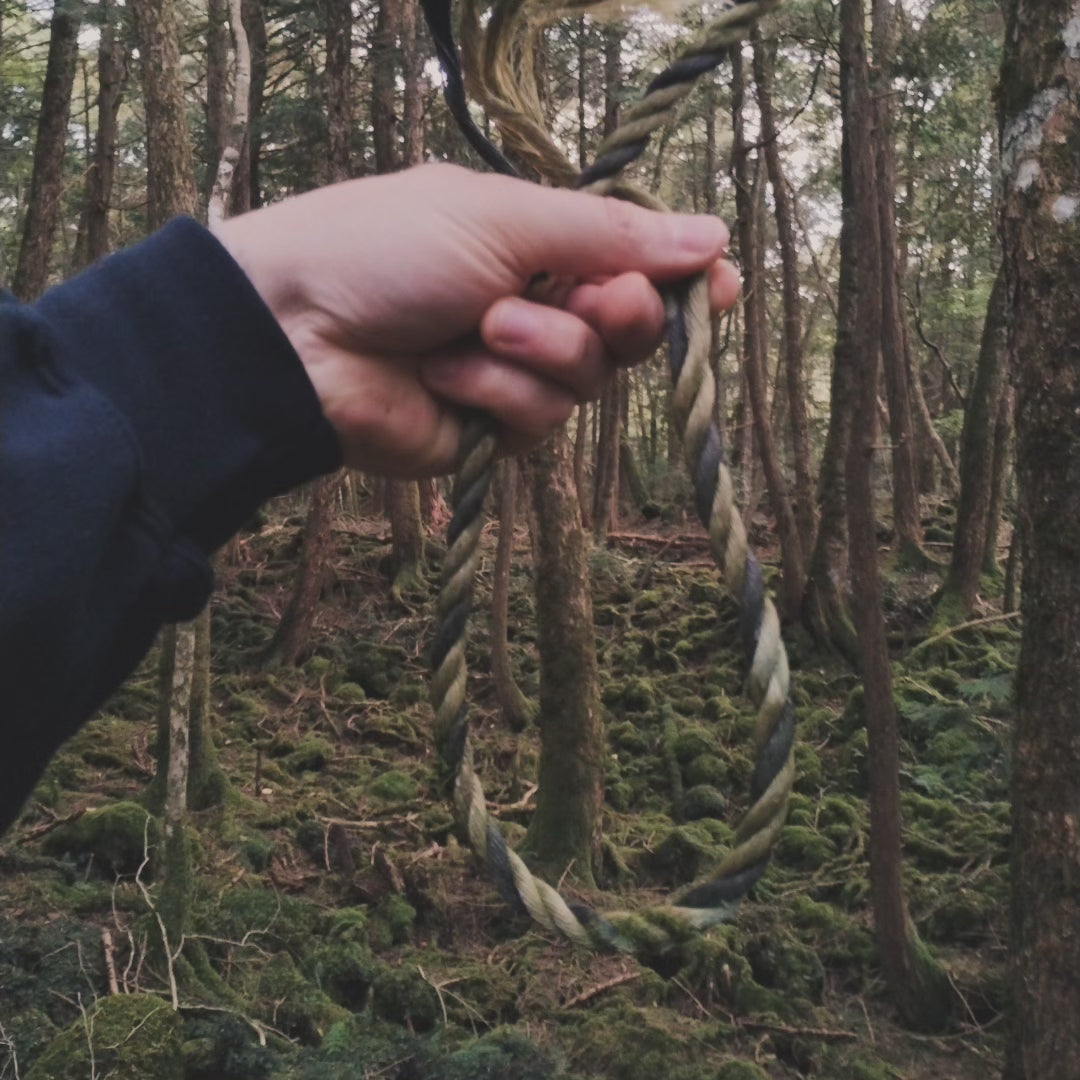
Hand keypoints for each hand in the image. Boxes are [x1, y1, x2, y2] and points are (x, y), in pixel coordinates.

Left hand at [214, 164, 740, 476]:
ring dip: (539, 352)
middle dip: (619, 317)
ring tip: (476, 328)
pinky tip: (445, 374)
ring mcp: (513, 371)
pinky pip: (538, 422)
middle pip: (631, 331)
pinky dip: (496, 393)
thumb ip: (608, 234)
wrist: (294, 332)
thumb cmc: (385, 249)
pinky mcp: (489, 428)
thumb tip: (713, 237)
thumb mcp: (501, 218)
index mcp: (538, 244)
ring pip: (587, 381)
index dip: (682, 281)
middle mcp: (536, 308)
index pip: (635, 266)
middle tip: (592, 301)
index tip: (719, 289)